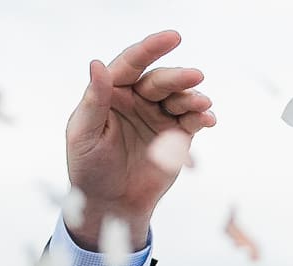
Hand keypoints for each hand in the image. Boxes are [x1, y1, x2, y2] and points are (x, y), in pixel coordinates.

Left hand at [65, 31, 216, 250]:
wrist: (112, 202)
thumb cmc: (89, 167)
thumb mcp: (84, 133)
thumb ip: (94, 100)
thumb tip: (97, 65)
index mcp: (111, 93)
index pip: (131, 64)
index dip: (150, 48)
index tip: (173, 37)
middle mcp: (136, 100)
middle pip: (160, 80)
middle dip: (178, 77)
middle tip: (195, 76)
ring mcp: (158, 117)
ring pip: (179, 98)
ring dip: (193, 98)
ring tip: (203, 104)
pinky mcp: (177, 136)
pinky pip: (193, 121)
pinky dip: (202, 117)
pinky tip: (208, 119)